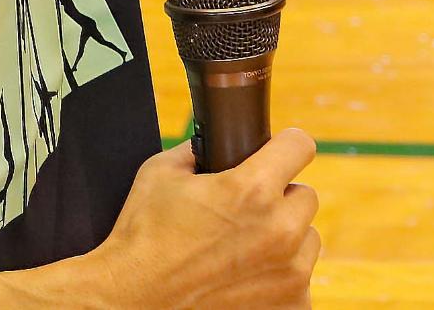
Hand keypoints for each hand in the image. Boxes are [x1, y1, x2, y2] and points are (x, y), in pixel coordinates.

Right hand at [90, 130, 320, 308]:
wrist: (127, 304)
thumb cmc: (141, 241)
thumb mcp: (161, 174)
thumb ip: (198, 150)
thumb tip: (214, 140)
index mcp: (253, 190)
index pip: (300, 145)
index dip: (284, 147)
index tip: (279, 154)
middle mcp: (280, 231)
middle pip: (304, 197)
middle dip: (279, 201)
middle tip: (246, 215)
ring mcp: (289, 274)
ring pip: (306, 240)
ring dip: (283, 241)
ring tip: (242, 252)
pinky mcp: (289, 306)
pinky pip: (299, 281)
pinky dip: (278, 280)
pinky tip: (245, 281)